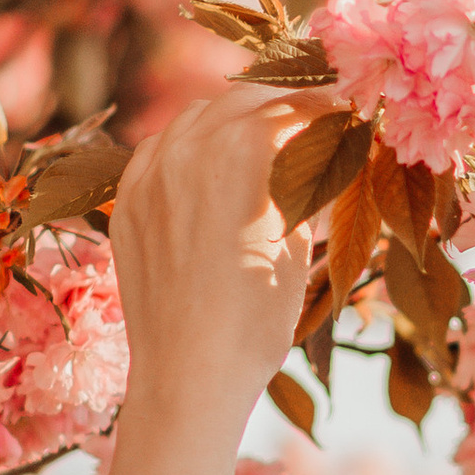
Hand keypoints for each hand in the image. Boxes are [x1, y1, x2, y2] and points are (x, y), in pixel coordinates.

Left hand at [86, 90, 318, 474]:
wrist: (189, 375)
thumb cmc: (257, 321)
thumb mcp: (299, 245)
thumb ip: (309, 183)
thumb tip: (327, 154)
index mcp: (243, 150)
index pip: (296, 107)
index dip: (328, 108)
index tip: (347, 115)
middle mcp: (190, 146)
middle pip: (247, 99)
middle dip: (283, 106)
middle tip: (312, 121)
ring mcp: (150, 171)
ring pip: (198, 117)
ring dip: (234, 119)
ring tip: (262, 139)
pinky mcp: (127, 200)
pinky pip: (159, 149)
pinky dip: (189, 146)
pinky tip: (208, 164)